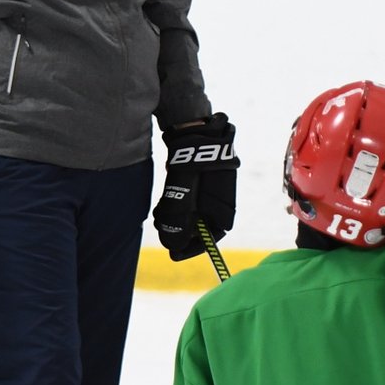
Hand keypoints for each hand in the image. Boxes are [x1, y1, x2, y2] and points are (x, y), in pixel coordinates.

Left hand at [153, 113, 238, 260]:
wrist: (197, 130)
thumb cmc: (193, 165)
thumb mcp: (183, 198)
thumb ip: (178, 224)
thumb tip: (172, 247)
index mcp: (224, 212)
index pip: (209, 239)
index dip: (191, 249)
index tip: (173, 254)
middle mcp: (220, 204)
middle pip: (198, 228)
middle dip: (178, 231)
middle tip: (162, 228)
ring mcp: (211, 193)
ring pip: (190, 214)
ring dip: (174, 217)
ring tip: (160, 213)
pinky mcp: (201, 182)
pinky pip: (188, 201)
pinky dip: (176, 205)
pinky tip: (164, 202)